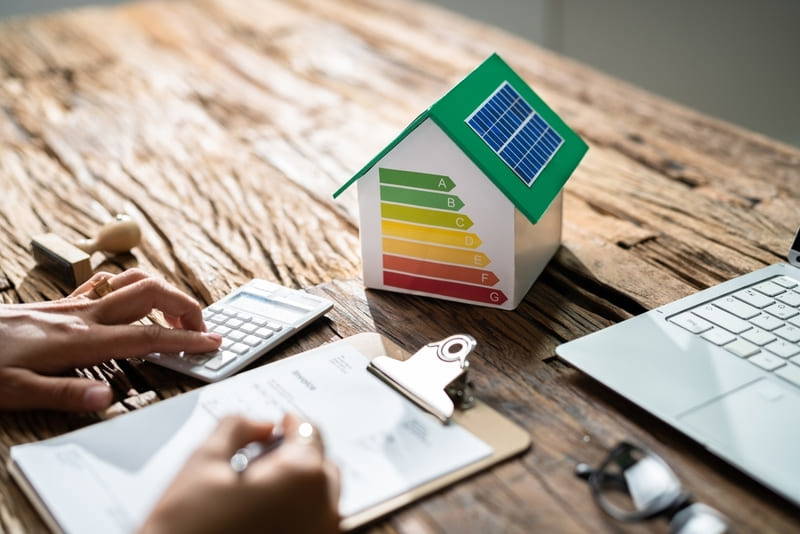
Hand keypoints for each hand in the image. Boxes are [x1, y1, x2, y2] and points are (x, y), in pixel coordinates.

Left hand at [0, 269, 220, 411]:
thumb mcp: (13, 392)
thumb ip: (64, 394)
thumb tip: (108, 400)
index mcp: (80, 340)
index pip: (148, 335)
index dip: (186, 339)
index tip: (212, 343)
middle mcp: (84, 315)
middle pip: (151, 293)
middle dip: (185, 306)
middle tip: (200, 329)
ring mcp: (74, 305)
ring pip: (132, 280)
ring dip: (163, 292)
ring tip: (174, 315)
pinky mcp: (61, 303)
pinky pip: (106, 283)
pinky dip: (131, 286)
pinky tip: (130, 302)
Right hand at [141, 414, 340, 533]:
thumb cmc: (185, 530)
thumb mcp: (203, 463)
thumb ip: (237, 428)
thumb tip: (261, 424)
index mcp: (301, 477)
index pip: (310, 433)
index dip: (291, 424)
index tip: (279, 424)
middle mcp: (322, 509)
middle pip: (320, 466)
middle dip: (296, 456)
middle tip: (262, 458)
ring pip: (319, 497)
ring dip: (297, 486)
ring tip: (257, 491)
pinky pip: (312, 524)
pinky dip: (296, 513)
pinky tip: (261, 516)